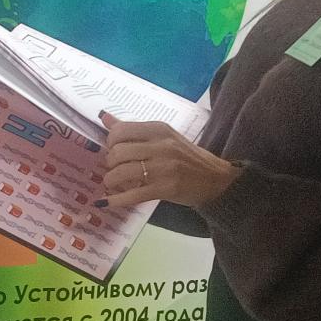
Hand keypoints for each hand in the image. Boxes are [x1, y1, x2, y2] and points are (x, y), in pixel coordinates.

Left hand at [99, 113, 240, 209]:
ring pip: (121, 172)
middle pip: (118, 152)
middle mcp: (160, 146)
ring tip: (113, 183)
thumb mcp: (164, 137)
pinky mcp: (165, 188)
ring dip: (111, 180)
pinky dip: (116, 200)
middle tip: (115, 168)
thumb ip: (134, 130)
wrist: (216, 179)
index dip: (110, 142)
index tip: (114, 150)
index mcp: (159, 129)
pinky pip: (133, 195)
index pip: (121, 130)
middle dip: (110, 163)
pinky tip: (107, 202)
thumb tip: (104, 118)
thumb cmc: (187, 157)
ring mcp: (163, 167)